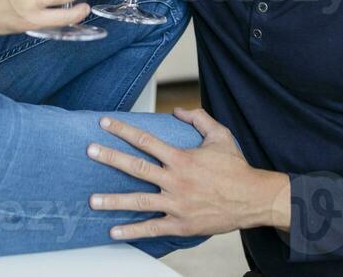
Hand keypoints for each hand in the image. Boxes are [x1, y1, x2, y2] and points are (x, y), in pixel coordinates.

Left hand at [86, 107, 291, 238]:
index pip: (146, 140)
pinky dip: (132, 231)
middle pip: (136, 167)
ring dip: (113, 200)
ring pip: (138, 201)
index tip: (105, 123)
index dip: (123, 130)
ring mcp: (176, 204)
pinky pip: (152, 228)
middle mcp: (175, 180)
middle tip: (90, 151)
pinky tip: (113, 231)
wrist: (252, 199)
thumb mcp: (220, 136)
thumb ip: (199, 119)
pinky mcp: (180, 224)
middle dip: (110, 158)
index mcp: (181, 158)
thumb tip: (178, 111)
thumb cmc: (236, 168)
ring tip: (92, 200)